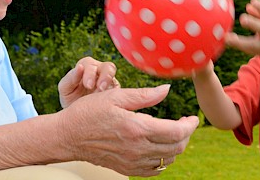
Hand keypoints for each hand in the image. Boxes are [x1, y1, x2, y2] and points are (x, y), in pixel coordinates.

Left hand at [58, 57, 119, 108]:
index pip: (89, 64)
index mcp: (85, 67)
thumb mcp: (65, 90)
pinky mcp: (117, 92)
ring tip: (107, 95)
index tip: (88, 85)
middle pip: (107, 66)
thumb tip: (79, 67)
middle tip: (100, 89)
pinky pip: (121, 90)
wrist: (77, 116)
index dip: (90, 73)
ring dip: (112, 84)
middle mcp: (99, 70)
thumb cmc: (70, 98)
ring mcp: (110, 80)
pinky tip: (111, 103)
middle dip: (105, 76)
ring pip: (116, 77)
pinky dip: (117, 95)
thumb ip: (70, 78)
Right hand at [60, 84, 198, 176]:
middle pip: (176, 147)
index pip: (176, 132)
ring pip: (167, 159)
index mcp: (137, 128)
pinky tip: (159, 148)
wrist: (67, 136)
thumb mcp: (116, 96)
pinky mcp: (127, 169)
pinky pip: (154, 170)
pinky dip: (163, 160)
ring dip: (176, 146)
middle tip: (185, 123)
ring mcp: (132, 162)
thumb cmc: (89, 112)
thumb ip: (145, 95)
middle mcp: (137, 148)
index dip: (190, 125)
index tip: (192, 117)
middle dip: (186, 134)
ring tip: (173, 132)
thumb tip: (167, 90)